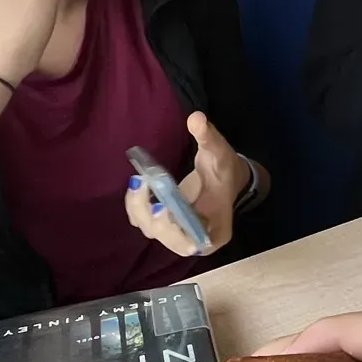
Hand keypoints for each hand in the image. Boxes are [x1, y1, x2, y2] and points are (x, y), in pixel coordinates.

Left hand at [125, 112, 248, 256]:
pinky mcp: (165, 223)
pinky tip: (138, 184)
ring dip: (139, 208)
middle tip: (142, 184)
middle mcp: (196, 240)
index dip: (175, 231)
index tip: (163, 208)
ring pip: (152, 230)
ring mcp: (178, 233)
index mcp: (216, 232)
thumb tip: (195, 118)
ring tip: (139, 180)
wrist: (225, 176)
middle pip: (168, 238)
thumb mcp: (220, 153)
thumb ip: (208, 138)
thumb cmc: (225, 169)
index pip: (194, 243)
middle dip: (151, 214)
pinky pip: (145, 221)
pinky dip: (136, 206)